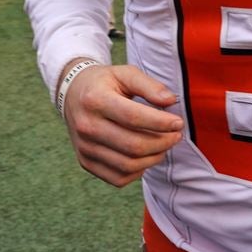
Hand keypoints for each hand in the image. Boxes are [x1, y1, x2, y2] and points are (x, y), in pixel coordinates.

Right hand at [61, 63, 183, 186]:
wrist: (72, 94)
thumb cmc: (104, 83)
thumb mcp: (125, 73)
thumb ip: (150, 86)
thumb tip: (171, 101)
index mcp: (95, 100)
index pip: (133, 117)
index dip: (161, 123)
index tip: (179, 123)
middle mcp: (87, 126)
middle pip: (133, 145)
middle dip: (162, 143)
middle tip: (176, 135)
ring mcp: (84, 148)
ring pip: (128, 165)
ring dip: (154, 158)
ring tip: (164, 145)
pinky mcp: (86, 162)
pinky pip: (118, 178)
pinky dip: (138, 171)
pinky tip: (146, 156)